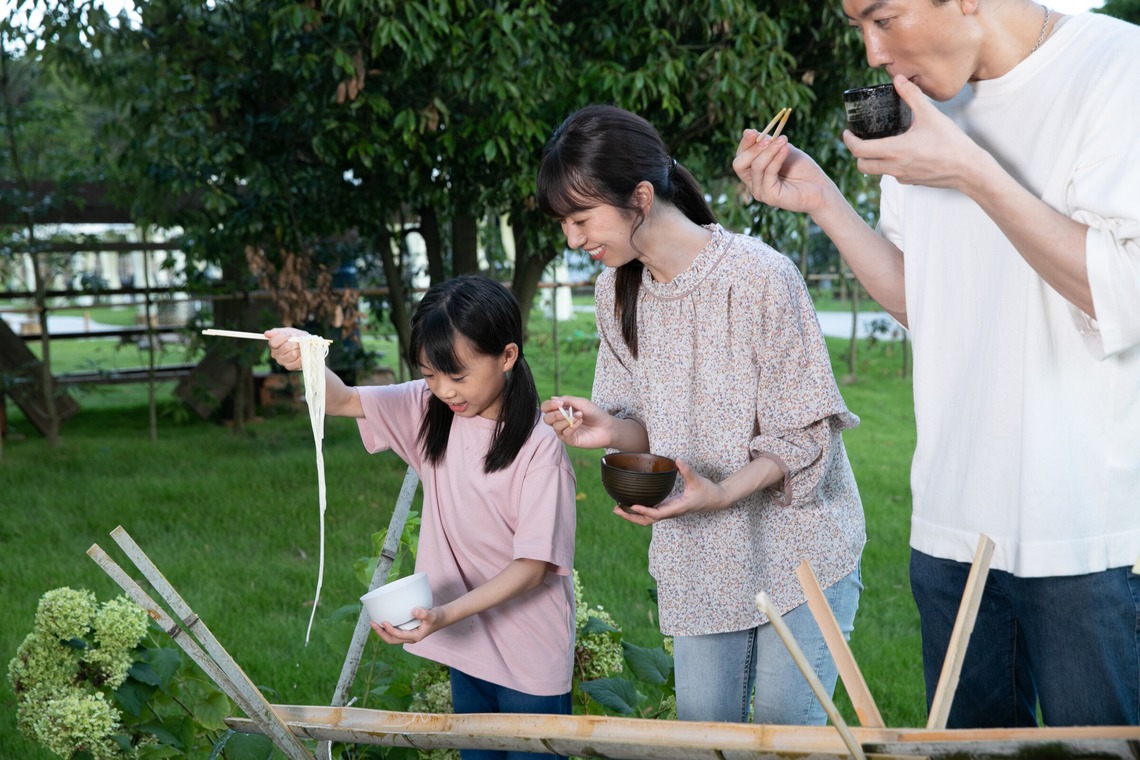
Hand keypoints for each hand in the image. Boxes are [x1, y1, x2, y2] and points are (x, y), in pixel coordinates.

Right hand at [265, 327, 309, 370]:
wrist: (306, 344)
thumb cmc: (295, 337)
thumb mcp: (287, 331)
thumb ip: (276, 332)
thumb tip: (266, 334)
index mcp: (273, 345)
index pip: (274, 342)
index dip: (283, 337)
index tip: (290, 334)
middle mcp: (275, 354)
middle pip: (286, 347)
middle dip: (295, 342)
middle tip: (299, 341)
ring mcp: (282, 361)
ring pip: (293, 354)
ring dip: (300, 349)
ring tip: (301, 347)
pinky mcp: (289, 367)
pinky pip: (297, 362)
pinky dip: (302, 357)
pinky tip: (302, 354)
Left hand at [369, 605, 439, 644]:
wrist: (443, 617)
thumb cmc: (438, 616)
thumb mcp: (432, 615)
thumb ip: (424, 613)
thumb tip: (414, 610)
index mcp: (414, 637)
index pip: (398, 636)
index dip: (389, 630)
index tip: (383, 621)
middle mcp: (410, 638)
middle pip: (391, 640)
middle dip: (381, 633)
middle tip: (372, 623)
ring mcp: (408, 635)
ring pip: (392, 637)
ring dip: (382, 631)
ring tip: (374, 622)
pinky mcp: (408, 630)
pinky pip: (395, 632)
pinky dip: (388, 628)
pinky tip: (384, 621)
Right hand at [540, 395, 612, 449]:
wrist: (607, 426)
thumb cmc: (595, 413)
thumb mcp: (581, 402)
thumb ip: (567, 400)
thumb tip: (552, 398)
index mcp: (561, 411)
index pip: (546, 408)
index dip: (549, 405)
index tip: (559, 403)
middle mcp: (560, 422)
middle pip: (546, 419)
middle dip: (555, 414)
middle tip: (565, 412)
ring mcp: (564, 432)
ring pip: (555, 427)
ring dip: (567, 420)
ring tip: (579, 416)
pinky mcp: (570, 440)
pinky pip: (565, 434)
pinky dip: (572, 427)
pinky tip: (580, 422)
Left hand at [613, 460, 724, 525]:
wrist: (715, 500)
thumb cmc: (706, 490)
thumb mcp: (697, 480)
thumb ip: (687, 470)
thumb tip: (677, 460)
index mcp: (677, 508)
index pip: (658, 513)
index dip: (644, 510)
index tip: (632, 506)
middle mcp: (671, 512)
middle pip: (648, 520)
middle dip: (631, 517)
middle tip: (616, 509)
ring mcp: (669, 512)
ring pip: (648, 519)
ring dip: (633, 516)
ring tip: (617, 508)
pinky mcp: (668, 509)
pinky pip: (651, 513)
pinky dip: (639, 511)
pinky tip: (630, 504)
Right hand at [732, 129, 832, 215]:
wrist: (820, 187)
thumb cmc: (802, 169)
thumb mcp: (782, 149)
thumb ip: (767, 142)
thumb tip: (746, 131)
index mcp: (753, 173)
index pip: (740, 157)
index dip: (745, 143)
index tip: (753, 131)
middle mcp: (753, 184)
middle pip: (739, 164)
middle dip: (752, 148)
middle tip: (768, 138)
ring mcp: (760, 191)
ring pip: (755, 167)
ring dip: (769, 151)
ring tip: (783, 141)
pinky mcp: (770, 197)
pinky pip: (768, 173)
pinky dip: (777, 159)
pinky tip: (786, 149)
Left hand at [844, 75, 986, 191]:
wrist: (967, 169)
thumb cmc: (950, 142)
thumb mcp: (930, 115)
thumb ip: (912, 96)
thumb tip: (899, 79)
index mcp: (894, 150)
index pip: (859, 150)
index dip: (848, 140)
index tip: (847, 132)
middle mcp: (894, 167)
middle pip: (862, 165)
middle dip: (857, 153)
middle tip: (860, 139)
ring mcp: (901, 176)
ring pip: (876, 171)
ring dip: (872, 159)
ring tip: (878, 143)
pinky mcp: (911, 181)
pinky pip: (892, 174)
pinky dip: (889, 164)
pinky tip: (900, 152)